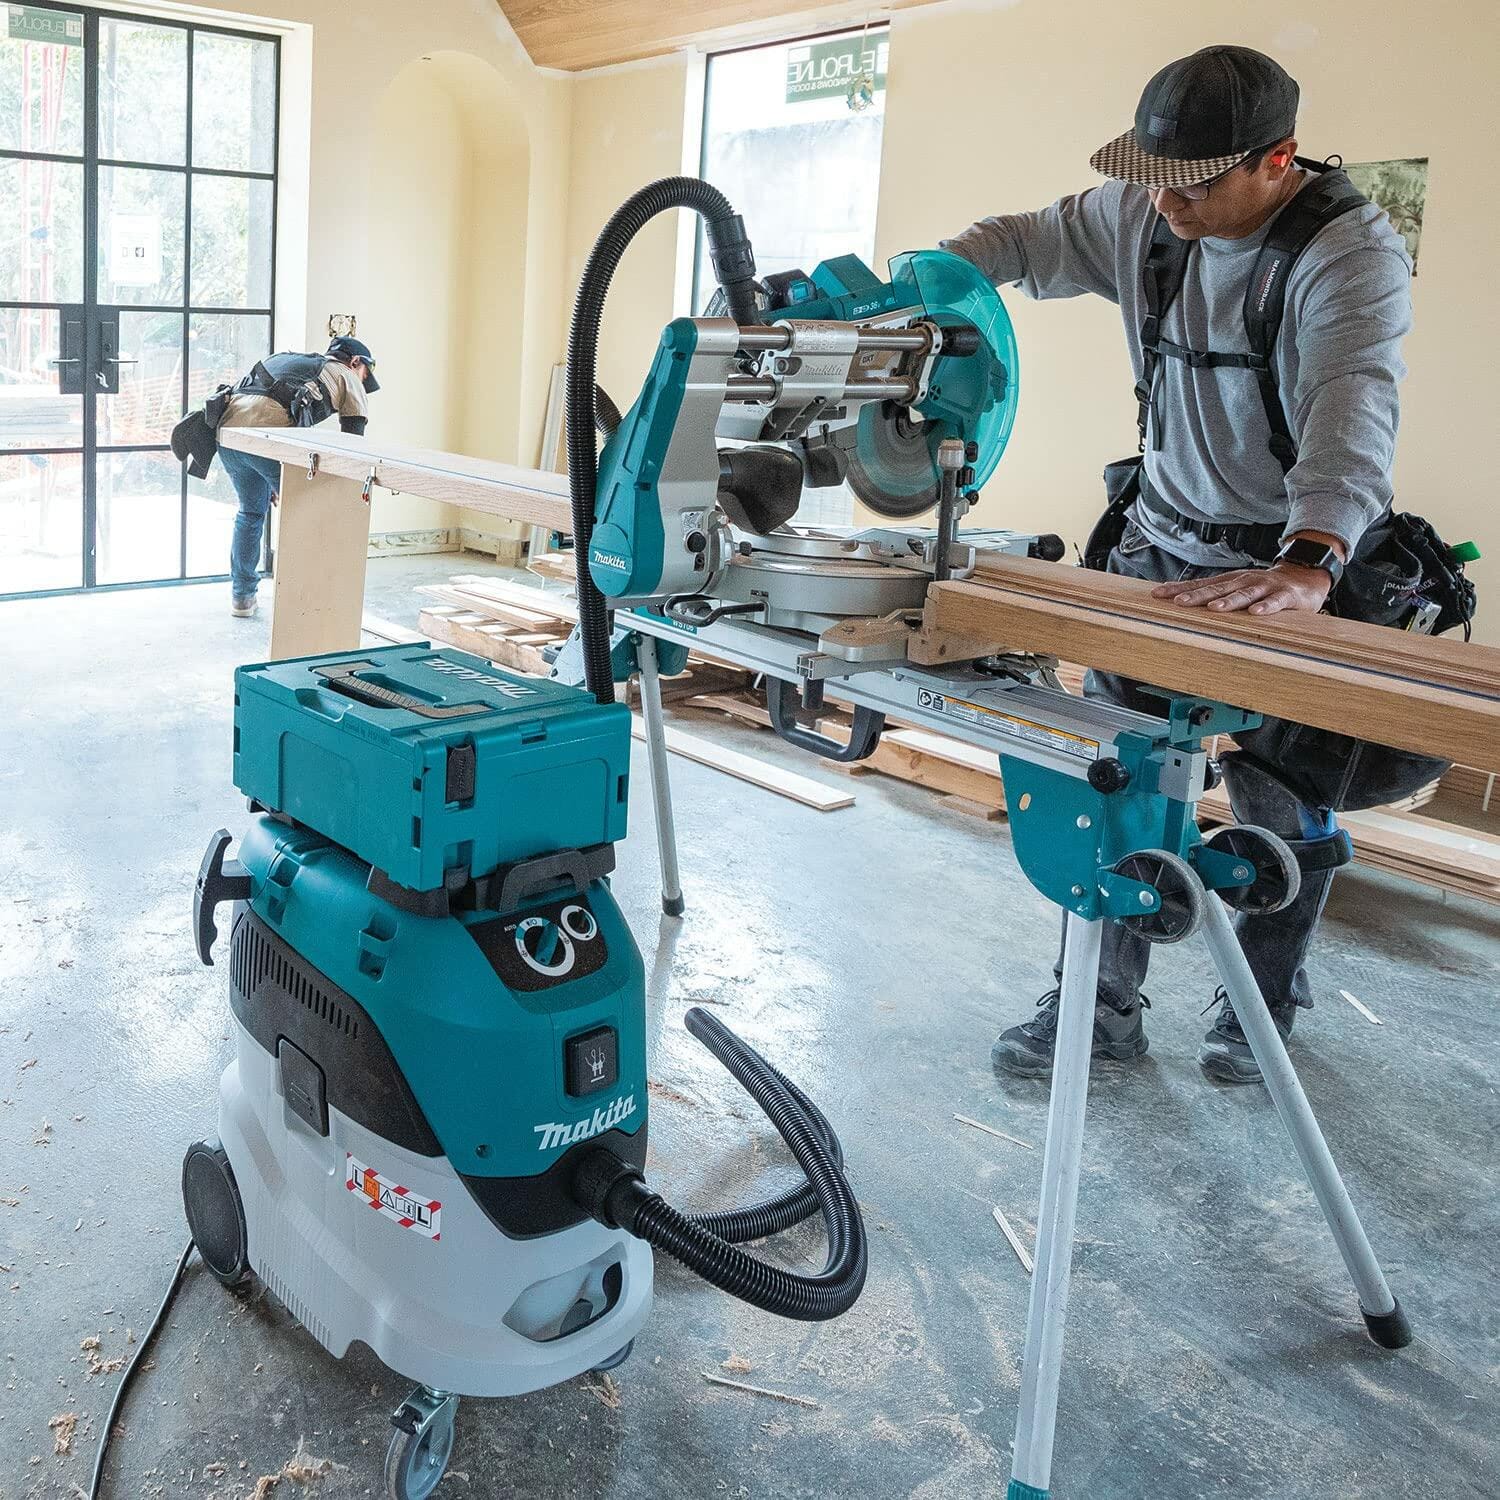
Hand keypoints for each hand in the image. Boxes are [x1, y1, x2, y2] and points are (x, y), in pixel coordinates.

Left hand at [1151, 562, 1332, 614]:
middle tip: (1178, 602)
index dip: (1179, 589)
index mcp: (1230, 581)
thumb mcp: (1238, 589)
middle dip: (1197, 595)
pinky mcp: (1286, 595)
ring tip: (1214, 608)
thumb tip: (1183, 605)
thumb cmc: (1266, 586)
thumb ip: (1217, 596)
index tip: (1157, 594)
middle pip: (1217, 588)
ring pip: (1244, 594)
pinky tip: (1256, 613)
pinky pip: (1275, 602)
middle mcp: (1244, 580)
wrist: (1305, 575)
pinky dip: (1266, 607)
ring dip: (1229, 601)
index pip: (1200, 584)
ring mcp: (1265, 586)